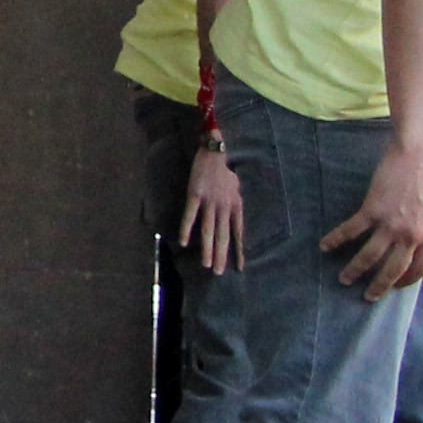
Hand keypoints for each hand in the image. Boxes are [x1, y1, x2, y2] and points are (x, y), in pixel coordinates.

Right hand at [178, 145, 243, 272]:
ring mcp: (209, 201)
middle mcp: (224, 206)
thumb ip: (235, 202)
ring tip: (205, 264)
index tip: (239, 268)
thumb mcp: (236, 187)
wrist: (215, 150)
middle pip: (222, 235)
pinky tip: (183, 242)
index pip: (238, 233)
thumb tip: (235, 215)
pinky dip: (186, 229)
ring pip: (208, 229)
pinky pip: (190, 215)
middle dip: (220, 255)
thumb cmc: (225, 167)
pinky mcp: (195, 194)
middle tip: (218, 272)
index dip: (239, 251)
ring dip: (207, 248)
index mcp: (236, 205)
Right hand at [321, 134, 422, 297]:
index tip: (396, 286)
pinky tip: (325, 246)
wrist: (421, 152)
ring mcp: (390, 224)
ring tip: (344, 279)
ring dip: (355, 270)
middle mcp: (411, 235)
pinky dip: (336, 240)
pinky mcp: (372, 209)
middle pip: (393, 269)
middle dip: (379, 286)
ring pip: (369, 256)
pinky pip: (351, 230)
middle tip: (368, 296)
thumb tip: (419, 242)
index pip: (419, 268)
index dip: (407, 280)